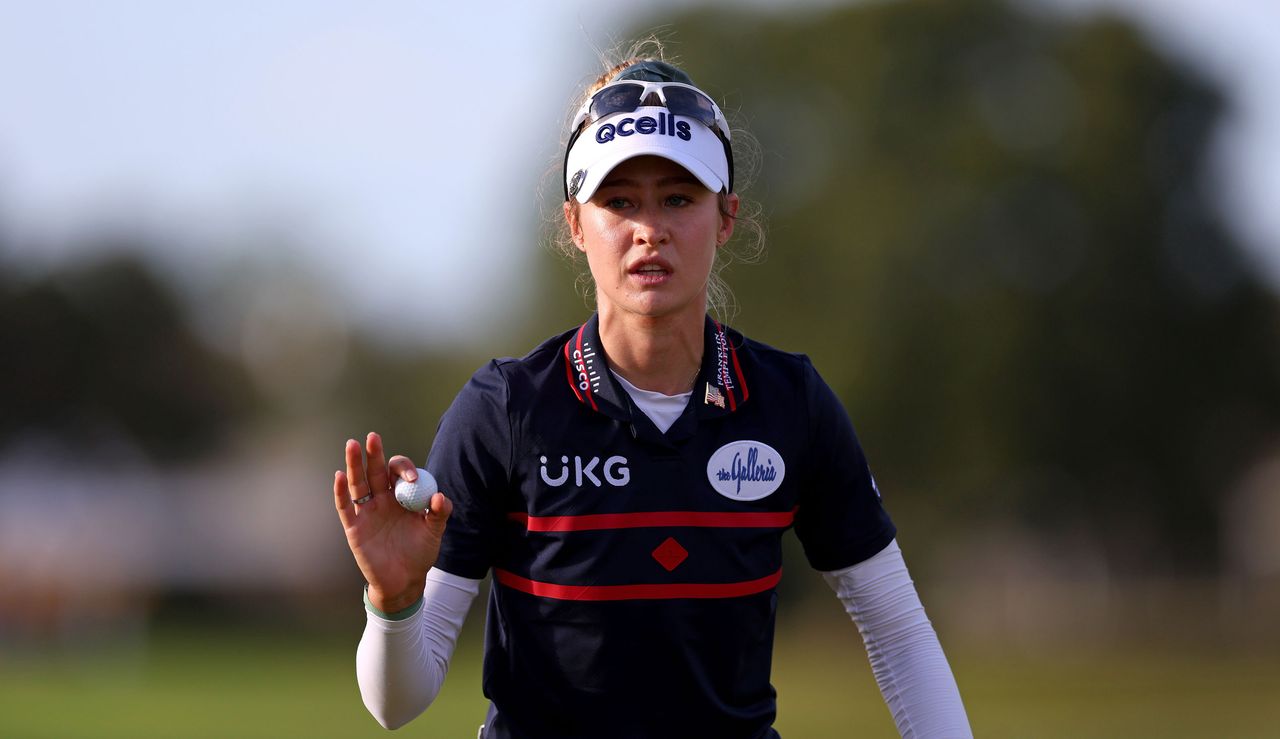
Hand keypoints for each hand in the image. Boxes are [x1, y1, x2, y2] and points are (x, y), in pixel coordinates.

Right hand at [333, 432, 452, 612]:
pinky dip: (340, 492)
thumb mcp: (434, 532)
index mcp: (402, 497)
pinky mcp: (354, 527)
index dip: (404, 470)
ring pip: (358, 484)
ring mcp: (367, 512)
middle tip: (373, 436)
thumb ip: (440, 514)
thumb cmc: (420, 553)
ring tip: (352, 444)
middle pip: (375, 472)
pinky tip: (339, 475)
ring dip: (354, 465)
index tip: (412, 479)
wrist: (404, 581)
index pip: (398, 473)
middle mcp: (382, 500)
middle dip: (374, 454)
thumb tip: (440, 497)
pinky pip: (345, 507)